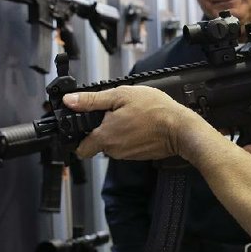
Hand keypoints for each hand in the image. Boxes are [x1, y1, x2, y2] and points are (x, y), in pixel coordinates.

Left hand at [63, 85, 202, 159]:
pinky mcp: (138, 156)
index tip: (85, 124)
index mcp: (104, 136)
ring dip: (117, 132)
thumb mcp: (121, 95)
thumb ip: (92, 100)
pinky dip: (130, 137)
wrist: (180, 128)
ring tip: (131, 116)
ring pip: (112, 145)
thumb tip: (70, 101)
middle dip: (101, 130)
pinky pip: (127, 147)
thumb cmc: (155, 110)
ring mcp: (127, 155)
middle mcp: (113, 150)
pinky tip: (140, 125)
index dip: (79, 135)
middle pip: (97, 144)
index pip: (80, 148)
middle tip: (114, 113)